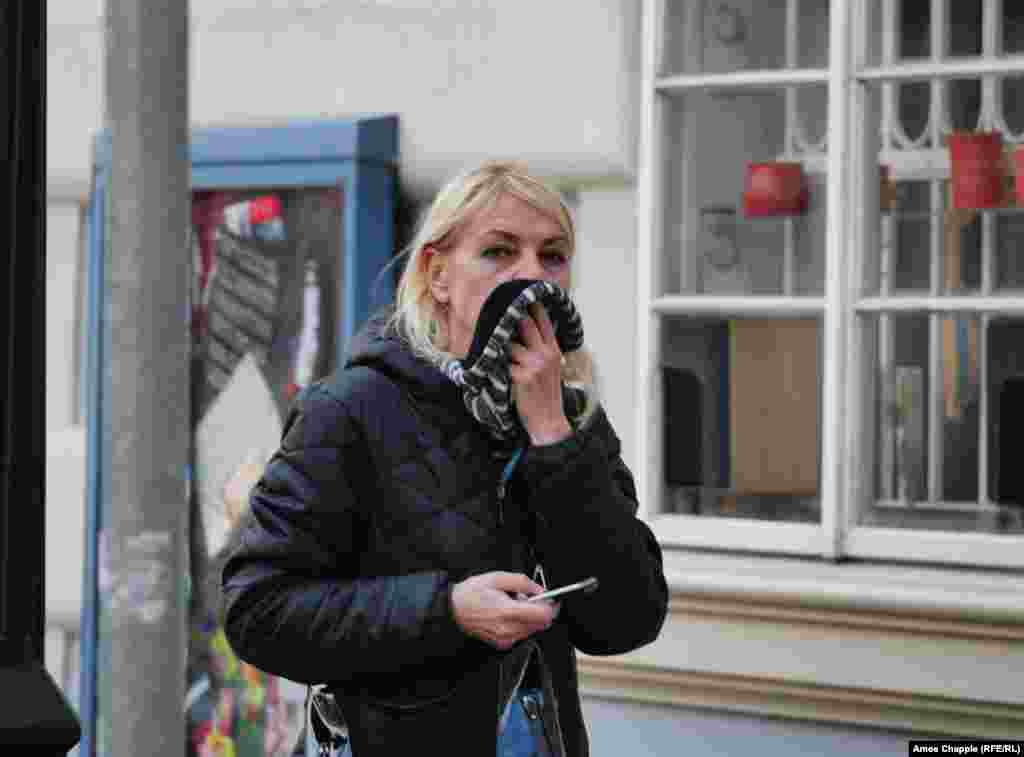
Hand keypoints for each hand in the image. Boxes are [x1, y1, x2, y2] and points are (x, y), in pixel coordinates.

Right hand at [451, 572, 559, 649]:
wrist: (452, 610)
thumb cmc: (471, 593)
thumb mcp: (497, 577)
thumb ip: (522, 582)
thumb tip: (540, 589)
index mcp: (508, 611)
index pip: (544, 615)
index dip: (552, 606)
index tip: (552, 600)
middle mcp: (508, 629)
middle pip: (541, 624)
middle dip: (540, 611)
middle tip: (527, 599)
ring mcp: (505, 639)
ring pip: (532, 630)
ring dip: (530, 618)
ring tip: (513, 606)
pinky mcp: (502, 644)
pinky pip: (521, 635)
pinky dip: (521, 625)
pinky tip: (507, 615)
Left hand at [507, 304, 571, 445]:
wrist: (548, 420)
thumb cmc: (547, 395)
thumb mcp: (552, 368)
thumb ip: (543, 349)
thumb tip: (525, 331)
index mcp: (554, 351)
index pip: (544, 321)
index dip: (532, 306)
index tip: (521, 295)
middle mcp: (546, 354)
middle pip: (526, 324)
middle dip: (512, 316)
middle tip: (498, 308)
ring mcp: (534, 365)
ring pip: (510, 344)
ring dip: (501, 346)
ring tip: (492, 346)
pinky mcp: (522, 377)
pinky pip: (503, 363)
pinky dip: (497, 365)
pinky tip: (493, 367)